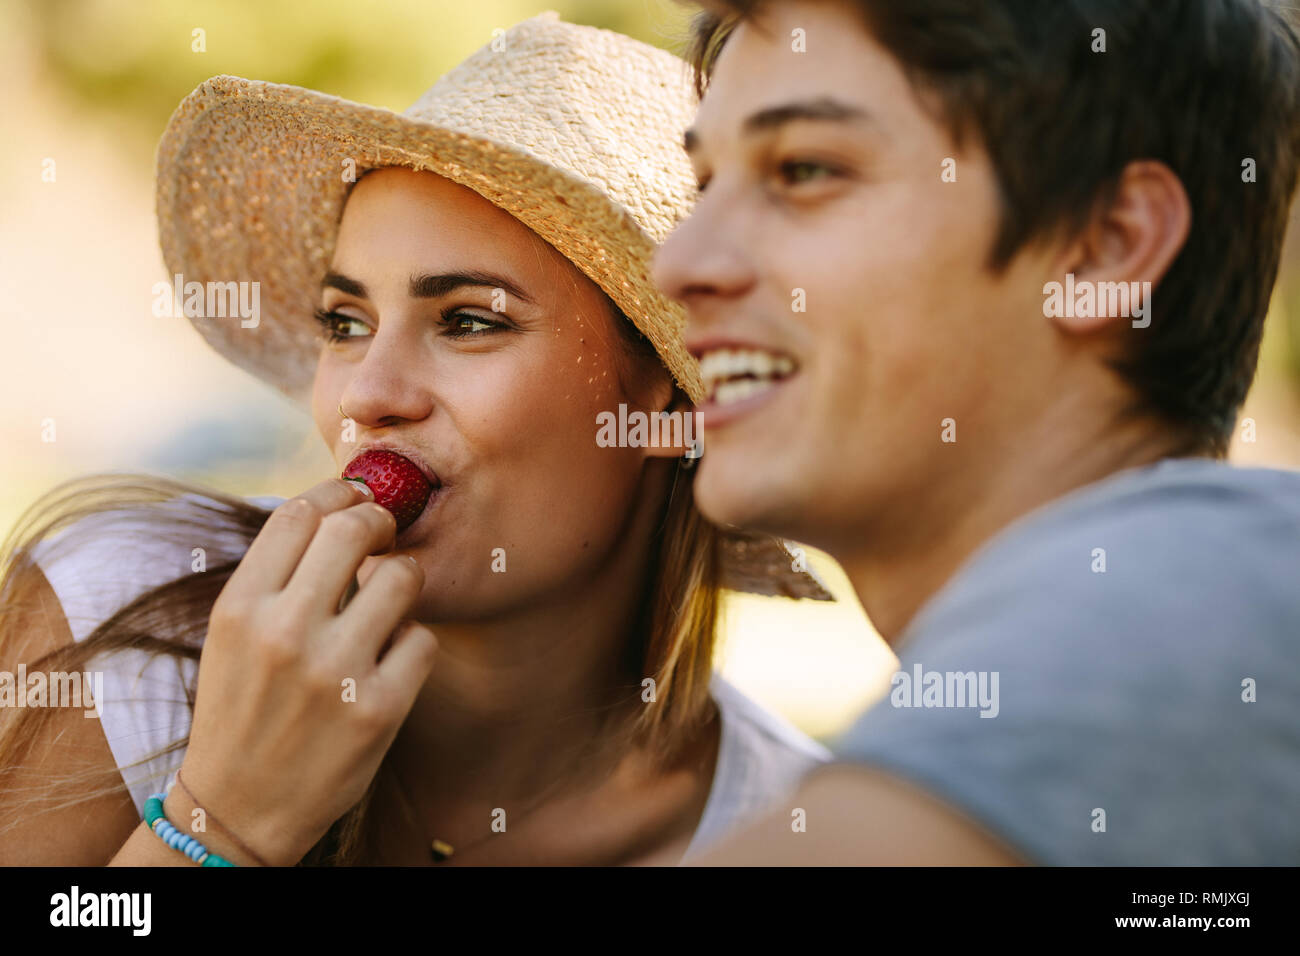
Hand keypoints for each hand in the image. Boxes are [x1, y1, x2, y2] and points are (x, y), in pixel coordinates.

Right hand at [178, 478, 435, 864]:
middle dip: (381, 522)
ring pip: (402, 578)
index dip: (338, 493)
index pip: (300, 514)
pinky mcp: (378, 710)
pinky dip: (413, 644)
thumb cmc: (242, 707)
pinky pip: (423, 640)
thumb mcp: (233, 635)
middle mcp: (284, 634)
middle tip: (386, 536)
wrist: (237, 809)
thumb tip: (341, 505)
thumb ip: (278, 574)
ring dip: (403, 582)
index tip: (357, 495)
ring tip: (388, 604)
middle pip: (356, 529)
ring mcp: (334, 673)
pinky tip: (390, 660)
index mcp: (241, 609)